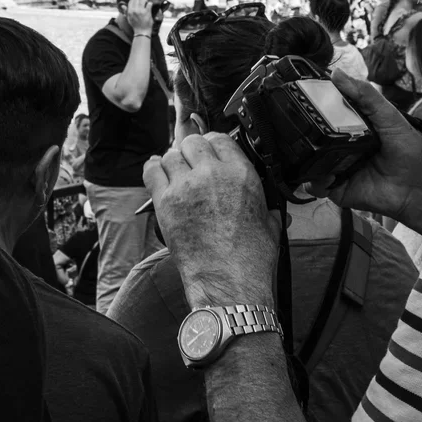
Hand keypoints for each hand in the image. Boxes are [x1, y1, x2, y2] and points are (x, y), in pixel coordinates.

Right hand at [126, 0, 155, 35]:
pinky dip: (150, 4)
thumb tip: (123, 6)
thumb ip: (126, 11)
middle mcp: (135, 10)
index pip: (131, 1)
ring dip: (145, 0)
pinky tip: (150, 6)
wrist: (142, 31)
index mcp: (130, 11)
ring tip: (146, 3)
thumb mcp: (129, 18)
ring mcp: (141, 11)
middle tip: (143, 1)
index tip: (137, 0)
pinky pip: (149, 4)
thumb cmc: (135, 25)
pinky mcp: (147, 12)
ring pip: (143, 0)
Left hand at [144, 133, 277, 307]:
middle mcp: (212, 174)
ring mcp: (186, 186)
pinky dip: (152, 169)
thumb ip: (267, 208)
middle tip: (192, 163)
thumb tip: (270, 210)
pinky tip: (157, 173)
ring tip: (176, 174)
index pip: (221, 139)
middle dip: (192, 151)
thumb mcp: (270, 225)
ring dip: (173, 162)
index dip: (213, 145)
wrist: (229, 282)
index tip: (209, 153)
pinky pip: (151, 171)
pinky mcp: (165, 202)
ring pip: (170, 154)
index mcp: (241, 174)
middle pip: (193, 142)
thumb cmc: (250, 259)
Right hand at [308, 69, 421, 234]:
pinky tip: (328, 175)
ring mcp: (338, 167)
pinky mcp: (337, 188)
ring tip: (317, 151)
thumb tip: (338, 74)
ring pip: (309, 160)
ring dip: (307, 156)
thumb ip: (367, 95)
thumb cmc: (412, 152)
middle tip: (304, 124)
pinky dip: (315, 181)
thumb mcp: (391, 117)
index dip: (314, 104)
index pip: (326, 112)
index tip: (304, 94)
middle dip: (304, 130)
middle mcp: (342, 145)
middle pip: (313, 136)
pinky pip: (316, 185)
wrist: (421, 189)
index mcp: (352, 126)